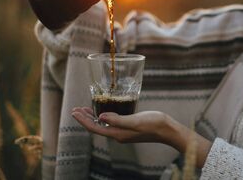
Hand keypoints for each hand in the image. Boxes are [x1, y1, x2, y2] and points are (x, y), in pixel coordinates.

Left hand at [72, 107, 212, 167]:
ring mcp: (124, 132)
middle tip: (76, 108)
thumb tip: (100, 118)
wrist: (168, 129)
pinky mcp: (130, 127)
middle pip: (97, 127)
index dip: (83, 120)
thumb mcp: (135, 121)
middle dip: (85, 118)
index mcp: (118, 133)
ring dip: (93, 117)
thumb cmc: (154, 124)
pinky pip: (112, 122)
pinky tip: (105, 110)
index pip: (95, 127)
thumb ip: (118, 120)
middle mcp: (119, 134)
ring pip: (103, 125)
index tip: (74, 111)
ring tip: (86, 109)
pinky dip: (104, 116)